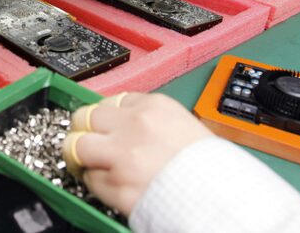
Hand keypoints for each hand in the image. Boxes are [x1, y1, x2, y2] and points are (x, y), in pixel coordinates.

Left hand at [61, 92, 211, 215]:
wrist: (222, 198)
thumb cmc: (209, 166)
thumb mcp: (181, 124)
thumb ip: (148, 119)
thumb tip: (120, 121)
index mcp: (153, 106)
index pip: (109, 101)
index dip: (103, 117)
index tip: (102, 125)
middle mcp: (133, 126)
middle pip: (84, 117)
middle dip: (82, 130)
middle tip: (84, 140)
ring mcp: (122, 157)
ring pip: (77, 147)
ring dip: (80, 156)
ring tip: (88, 162)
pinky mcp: (117, 187)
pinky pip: (91, 180)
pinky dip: (95, 182)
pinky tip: (109, 183)